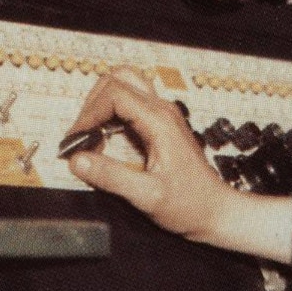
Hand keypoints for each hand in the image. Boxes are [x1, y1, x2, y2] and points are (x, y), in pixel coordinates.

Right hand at [65, 69, 236, 240]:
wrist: (215, 211)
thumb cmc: (190, 204)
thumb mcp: (147, 196)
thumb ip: (111, 177)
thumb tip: (77, 160)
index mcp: (160, 121)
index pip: (115, 93)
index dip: (89, 113)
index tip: (77, 139)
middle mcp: (162, 111)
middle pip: (118, 79)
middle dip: (92, 103)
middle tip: (82, 135)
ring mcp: (162, 116)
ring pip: (124, 87)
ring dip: (101, 105)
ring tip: (91, 136)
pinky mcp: (160, 125)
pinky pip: (130, 106)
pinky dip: (111, 115)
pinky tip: (106, 142)